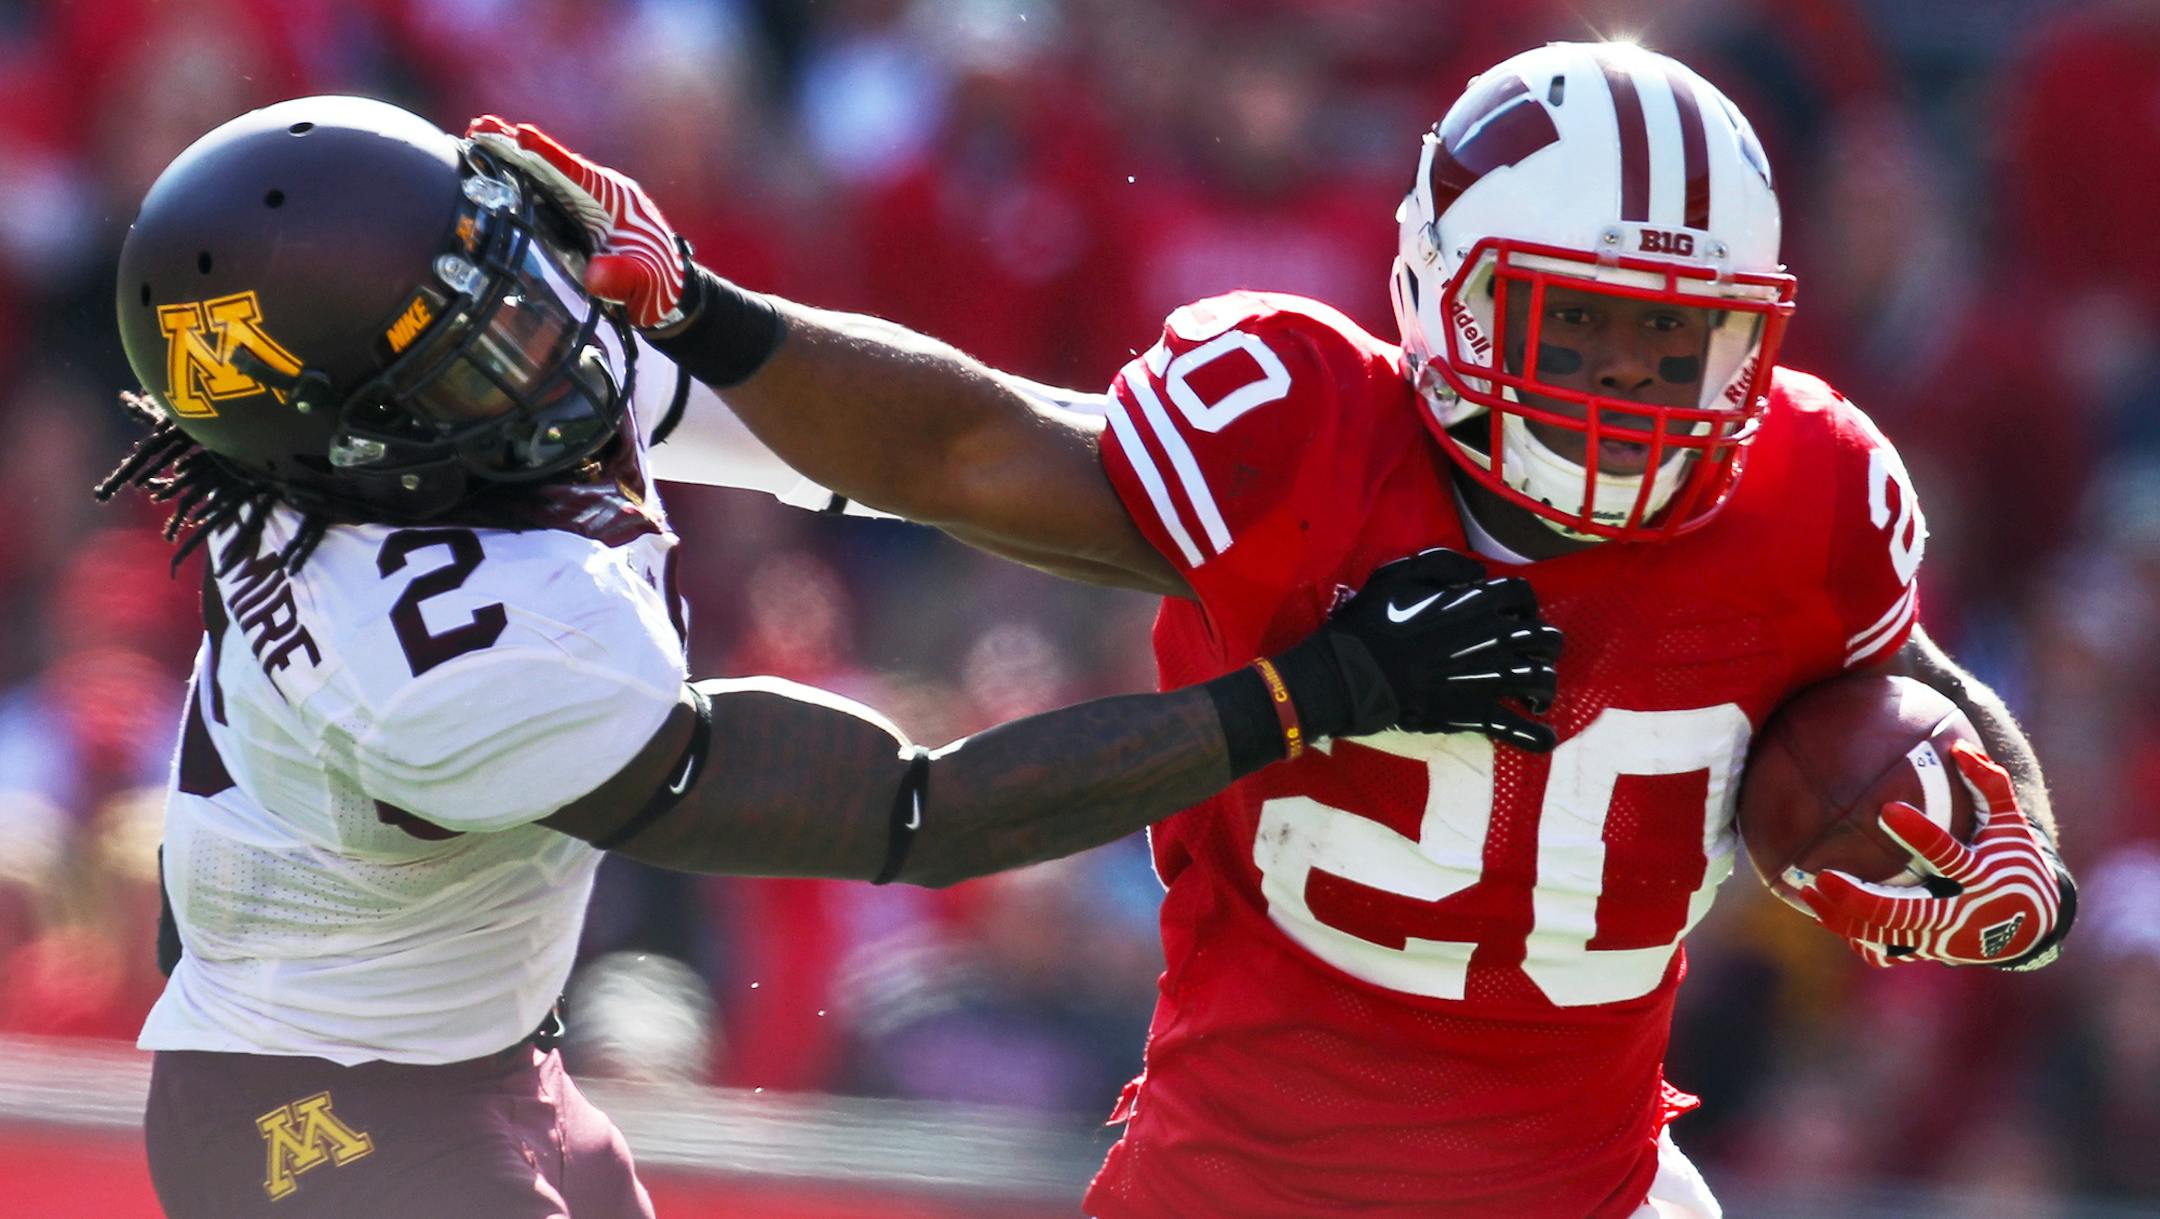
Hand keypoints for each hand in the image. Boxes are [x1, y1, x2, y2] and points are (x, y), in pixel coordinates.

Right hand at [465, 115, 686, 328]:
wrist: (669, 291)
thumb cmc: (658, 284)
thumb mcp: (644, 283)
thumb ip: (622, 278)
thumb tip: (595, 276)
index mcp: (615, 198)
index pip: (577, 172)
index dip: (548, 154)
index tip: (522, 135)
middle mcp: (598, 192)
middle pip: (552, 164)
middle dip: (517, 146)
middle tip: (480, 127)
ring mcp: (585, 201)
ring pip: (543, 172)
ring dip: (511, 156)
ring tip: (475, 137)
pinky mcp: (575, 214)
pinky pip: (543, 189)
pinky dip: (517, 176)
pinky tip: (491, 169)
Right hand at [1278, 548, 1561, 750]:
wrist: (1354, 672)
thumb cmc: (1372, 621)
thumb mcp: (1400, 573)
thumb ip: (1444, 564)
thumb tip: (1478, 573)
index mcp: (1478, 604)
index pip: (1524, 595)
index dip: (1525, 603)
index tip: (1515, 613)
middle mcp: (1495, 639)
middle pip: (1546, 637)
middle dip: (1545, 644)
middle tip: (1530, 654)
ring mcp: (1490, 679)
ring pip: (1544, 679)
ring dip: (1546, 686)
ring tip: (1534, 695)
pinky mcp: (1477, 713)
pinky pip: (1520, 729)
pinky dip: (1538, 736)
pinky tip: (1544, 738)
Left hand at [1799, 742, 2073, 969]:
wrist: (2032, 926)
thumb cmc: (2015, 863)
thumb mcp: (2012, 826)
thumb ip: (1990, 785)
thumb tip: (1958, 746)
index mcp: (1980, 877)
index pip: (1947, 856)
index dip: (1920, 834)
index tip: (1887, 808)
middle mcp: (1959, 913)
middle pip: (1905, 913)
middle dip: (1861, 899)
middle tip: (1823, 876)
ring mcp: (1941, 938)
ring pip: (1886, 935)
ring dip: (1844, 917)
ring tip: (1807, 890)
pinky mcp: (1927, 951)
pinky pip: (1885, 950)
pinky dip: (1856, 936)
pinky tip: (1824, 914)